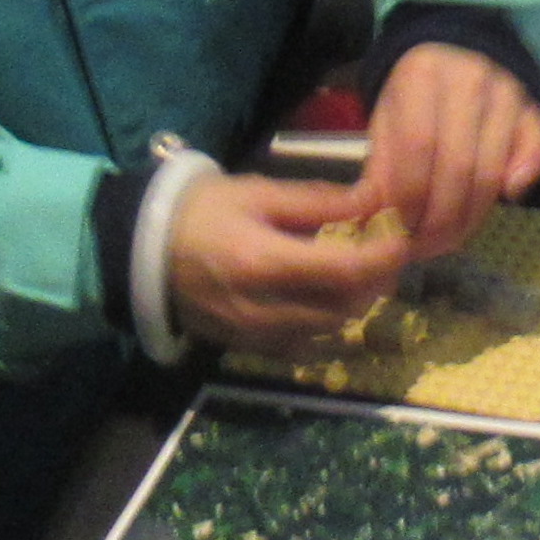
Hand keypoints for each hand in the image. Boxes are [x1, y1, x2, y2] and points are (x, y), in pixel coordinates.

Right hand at [167, 170, 414, 350]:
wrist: (137, 250)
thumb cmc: (198, 211)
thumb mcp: (256, 192)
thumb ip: (317, 201)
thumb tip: (370, 202)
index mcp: (262, 262)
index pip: (345, 270)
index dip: (384, 258)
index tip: (403, 239)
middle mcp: (262, 307)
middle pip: (345, 306)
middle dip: (375, 281)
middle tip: (384, 254)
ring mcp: (253, 334)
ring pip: (329, 329)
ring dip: (354, 303)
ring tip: (358, 272)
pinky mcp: (246, 347)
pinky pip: (303, 347)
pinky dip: (326, 326)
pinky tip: (328, 301)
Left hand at [354, 42, 539, 262]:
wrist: (454, 55)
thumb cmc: (411, 100)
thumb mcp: (384, 124)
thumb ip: (381, 169)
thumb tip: (381, 225)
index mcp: (422, 75)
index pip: (418, 147)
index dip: (410, 196)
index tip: (400, 228)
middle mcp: (470, 79)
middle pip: (459, 166)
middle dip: (441, 219)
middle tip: (426, 247)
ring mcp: (508, 92)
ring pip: (493, 170)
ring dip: (472, 216)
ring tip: (450, 239)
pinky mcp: (534, 108)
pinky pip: (537, 149)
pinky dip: (523, 179)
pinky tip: (505, 200)